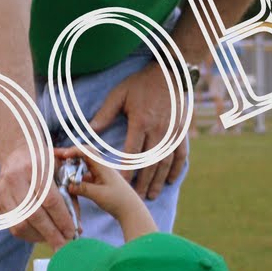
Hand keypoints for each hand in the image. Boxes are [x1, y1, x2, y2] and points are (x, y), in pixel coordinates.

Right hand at [0, 144, 75, 245]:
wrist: (17, 154)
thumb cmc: (45, 164)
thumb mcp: (61, 173)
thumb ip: (70, 199)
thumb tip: (77, 229)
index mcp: (36, 168)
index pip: (50, 200)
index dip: (62, 219)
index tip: (72, 233)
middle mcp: (16, 179)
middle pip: (35, 214)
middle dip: (52, 234)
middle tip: (64, 248)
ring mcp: (4, 192)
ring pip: (21, 224)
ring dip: (40, 237)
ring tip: (53, 240)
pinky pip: (13, 226)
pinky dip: (29, 234)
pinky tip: (41, 235)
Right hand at [54, 147, 153, 236]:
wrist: (131, 211)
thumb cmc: (119, 201)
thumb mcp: (99, 195)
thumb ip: (82, 188)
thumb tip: (67, 185)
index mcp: (103, 167)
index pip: (87, 151)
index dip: (74, 150)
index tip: (62, 155)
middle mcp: (101, 167)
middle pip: (82, 155)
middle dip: (68, 155)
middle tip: (53, 157)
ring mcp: (99, 174)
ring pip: (81, 166)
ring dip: (70, 167)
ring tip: (56, 169)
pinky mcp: (97, 182)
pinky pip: (83, 176)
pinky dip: (74, 177)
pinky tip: (66, 183)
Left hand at [90, 66, 188, 201]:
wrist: (169, 73)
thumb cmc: (140, 84)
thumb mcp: (119, 95)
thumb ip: (104, 114)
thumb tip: (89, 131)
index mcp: (141, 122)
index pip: (132, 153)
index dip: (127, 171)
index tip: (121, 185)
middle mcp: (158, 130)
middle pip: (150, 163)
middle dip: (142, 182)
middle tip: (135, 197)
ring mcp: (172, 133)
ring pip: (166, 162)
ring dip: (158, 180)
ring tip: (150, 194)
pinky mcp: (182, 132)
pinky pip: (181, 154)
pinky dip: (176, 169)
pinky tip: (169, 181)